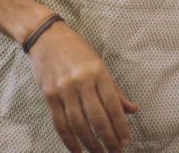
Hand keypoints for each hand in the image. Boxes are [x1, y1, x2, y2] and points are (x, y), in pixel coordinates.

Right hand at [28, 22, 138, 151]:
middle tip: (116, 152)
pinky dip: (69, 140)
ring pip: (78, 124)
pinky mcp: (49, 95)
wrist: (46, 36)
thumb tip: (133, 109)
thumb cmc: (76, 49)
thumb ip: (115, 90)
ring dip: (90, 144)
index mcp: (98, 72)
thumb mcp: (99, 64)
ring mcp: (63, 89)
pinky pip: (60, 123)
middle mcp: (81, 81)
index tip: (127, 141)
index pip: (113, 105)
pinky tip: (77, 150)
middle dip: (108, 139)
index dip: (121, 126)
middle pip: (97, 118)